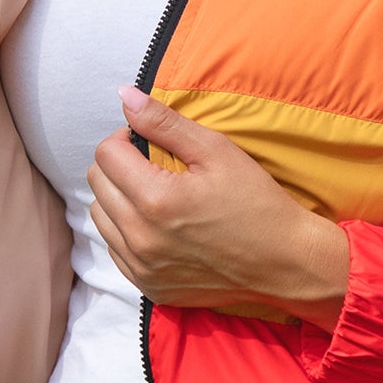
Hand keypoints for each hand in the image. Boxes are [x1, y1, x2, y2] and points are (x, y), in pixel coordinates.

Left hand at [88, 86, 350, 330]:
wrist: (284, 263)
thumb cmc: (256, 202)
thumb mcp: (216, 150)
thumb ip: (164, 122)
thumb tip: (124, 96)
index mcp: (156, 199)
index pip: (107, 153)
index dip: (126, 137)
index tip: (149, 140)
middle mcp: (141, 238)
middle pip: (97, 184)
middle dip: (118, 164)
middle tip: (152, 163)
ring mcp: (142, 267)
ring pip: (100, 218)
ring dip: (118, 197)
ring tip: (153, 193)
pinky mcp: (148, 286)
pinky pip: (115, 250)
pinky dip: (126, 231)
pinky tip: (157, 224)